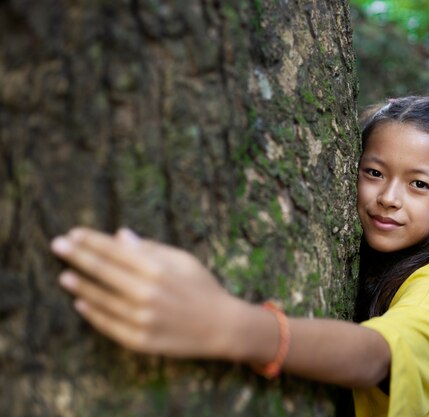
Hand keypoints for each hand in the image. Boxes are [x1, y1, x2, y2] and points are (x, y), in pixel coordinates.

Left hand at [51, 227, 242, 358]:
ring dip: (80, 285)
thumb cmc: (203, 288)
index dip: (92, 241)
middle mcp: (145, 293)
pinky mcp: (140, 340)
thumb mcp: (183, 260)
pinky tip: (80, 304)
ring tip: (64, 275)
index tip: (73, 233)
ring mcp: (141, 319)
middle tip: (57, 245)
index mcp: (157, 269)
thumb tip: (120, 236)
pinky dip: (93, 314)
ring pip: (101, 299)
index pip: (115, 251)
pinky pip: (109, 325)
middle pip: (102, 271)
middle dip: (77, 256)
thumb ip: (150, 249)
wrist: (222, 327)